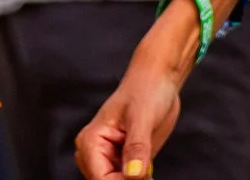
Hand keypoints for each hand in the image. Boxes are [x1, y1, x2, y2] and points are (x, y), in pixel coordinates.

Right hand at [75, 18, 191, 178]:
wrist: (159, 80)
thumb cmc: (146, 89)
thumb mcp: (143, 118)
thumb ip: (137, 148)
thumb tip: (133, 175)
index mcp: (90, 142)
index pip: (100, 178)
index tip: (142, 177)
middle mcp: (95, 153)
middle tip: (148, 173)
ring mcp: (110, 158)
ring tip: (148, 166)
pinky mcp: (125, 160)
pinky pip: (129, 179)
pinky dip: (140, 179)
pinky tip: (149, 171)